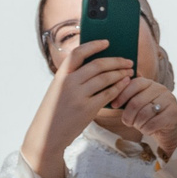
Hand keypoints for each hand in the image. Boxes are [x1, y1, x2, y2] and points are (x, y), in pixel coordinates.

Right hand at [22, 39, 131, 177]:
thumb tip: (100, 66)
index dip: (93, 45)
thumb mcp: (59, 90)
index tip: (107, 42)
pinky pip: (108, 93)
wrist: (47, 135)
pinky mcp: (87, 109)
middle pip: (98, 65)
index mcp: (60, 76)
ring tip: (129, 72)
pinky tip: (125, 84)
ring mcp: (78, 96)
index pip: (78, 53)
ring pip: (106, 78)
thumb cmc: (55, 111)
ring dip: (120, 73)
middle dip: (116, 61)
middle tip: (128, 61)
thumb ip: (74, 78)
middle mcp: (68, 83)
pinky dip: (119, 87)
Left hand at [110, 76, 176, 157]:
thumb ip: (128, 97)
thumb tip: (110, 95)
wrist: (171, 129)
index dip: (122, 95)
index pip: (134, 84)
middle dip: (128, 115)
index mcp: (150, 83)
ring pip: (144, 114)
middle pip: (136, 102)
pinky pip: (152, 124)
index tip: (114, 105)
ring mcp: (169, 101)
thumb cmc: (149, 115)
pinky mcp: (173, 114)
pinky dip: (146, 130)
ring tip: (139, 126)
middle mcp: (161, 89)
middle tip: (127, 122)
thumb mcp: (139, 103)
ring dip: (137, 124)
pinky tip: (148, 129)